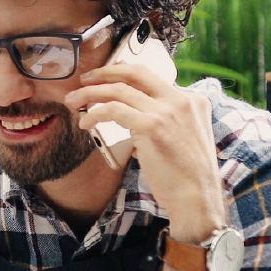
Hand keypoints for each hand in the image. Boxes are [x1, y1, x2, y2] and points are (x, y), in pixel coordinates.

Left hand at [65, 64, 225, 243]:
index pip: (152, 79)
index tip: (106, 80)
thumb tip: (133, 122)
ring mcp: (167, 111)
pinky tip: (86, 122)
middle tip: (85, 80)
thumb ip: (164, 124)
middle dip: (105, 72)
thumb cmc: (187, 177)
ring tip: (73, 100)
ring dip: (91, 93)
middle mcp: (182, 100)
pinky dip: (95, 113)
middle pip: (136, 73)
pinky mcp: (152, 126)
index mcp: (193, 101)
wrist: (197, 198)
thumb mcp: (185, 139)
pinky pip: (114, 110)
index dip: (124, 75)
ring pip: (119, 89)